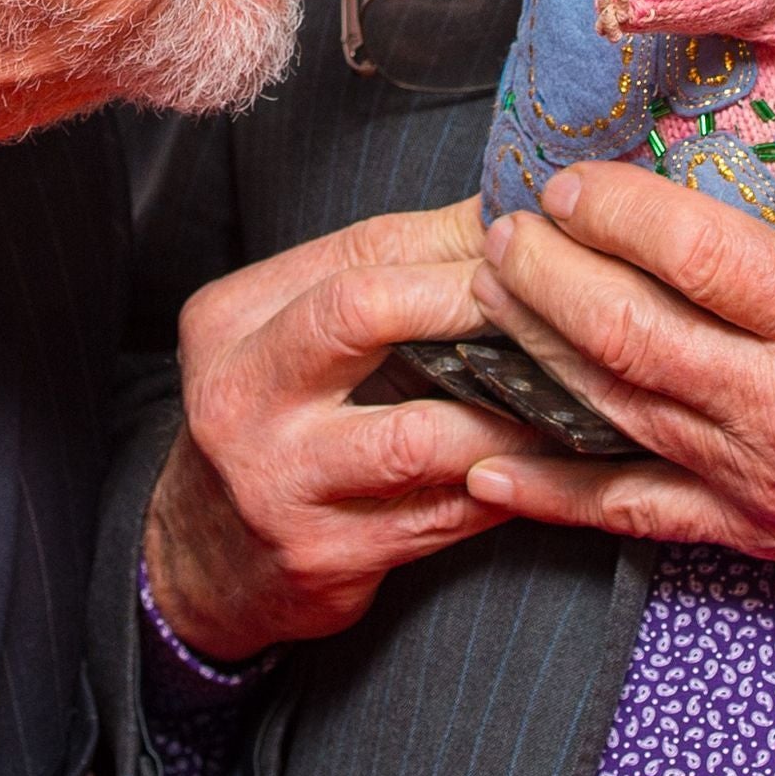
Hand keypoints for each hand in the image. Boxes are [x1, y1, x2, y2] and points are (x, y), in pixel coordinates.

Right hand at [142, 198, 528, 660]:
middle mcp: (240, 392)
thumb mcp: (294, 337)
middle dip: (476, 297)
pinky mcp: (322, 556)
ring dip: (509, 410)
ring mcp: (277, 481)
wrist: (202, 559)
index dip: (461, 238)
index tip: (541, 232)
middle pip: (364, 312)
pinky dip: (505, 483)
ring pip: (416, 434)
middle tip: (557, 300)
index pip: (361, 251)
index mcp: (233, 318)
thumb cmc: (276, 423)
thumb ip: (385, 278)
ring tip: (572, 390)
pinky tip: (548, 464)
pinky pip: (440, 516)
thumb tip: (505, 215)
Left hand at [464, 165, 774, 695]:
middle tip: (502, 223)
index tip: (571, 176)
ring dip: (533, 347)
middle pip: (628, 329)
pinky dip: (550, 490)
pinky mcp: (753, 534)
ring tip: (483, 290)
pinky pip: (631, 513)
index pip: (700, 253)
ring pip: (612, 407)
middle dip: (546, 271)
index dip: (618, 209)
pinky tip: (484, 460)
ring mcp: (761, 480)